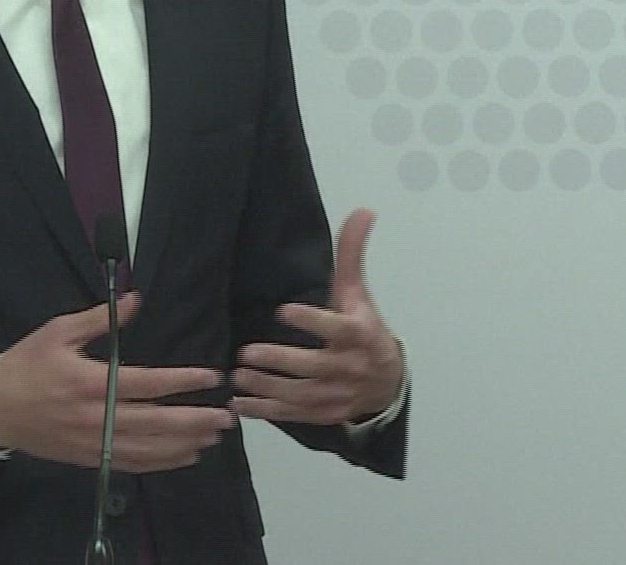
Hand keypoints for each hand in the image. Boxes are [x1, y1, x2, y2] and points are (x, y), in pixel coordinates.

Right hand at [0, 293, 233, 472]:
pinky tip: (184, 456)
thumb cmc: (26, 365)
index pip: (148, 383)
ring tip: (214, 436)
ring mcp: (93, 443)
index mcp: (91, 382)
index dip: (183, 381)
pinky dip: (161, 463)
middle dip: (196, 420)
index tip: (211, 378)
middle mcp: (97, 417)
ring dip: (185, 443)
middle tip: (228, 416)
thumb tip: (136, 299)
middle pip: (156, 422)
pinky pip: (131, 464)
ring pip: (148, 449)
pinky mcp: (88, 459)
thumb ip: (100, 319)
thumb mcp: (58, 332)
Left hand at [231, 208, 404, 424]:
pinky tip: (238, 404)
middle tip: (246, 352)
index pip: (335, 328)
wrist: (388, 383)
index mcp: (358, 334)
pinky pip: (293, 415)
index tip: (282, 311)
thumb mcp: (359, 293)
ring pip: (300, 394)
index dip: (311, 321)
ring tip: (237, 376)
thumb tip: (363, 210)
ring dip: (267, 387)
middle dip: (280, 361)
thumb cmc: (365, 329)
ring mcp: (336, 394)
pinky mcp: (323, 414)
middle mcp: (348, 367)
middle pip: (313, 366)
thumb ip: (352, 254)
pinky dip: (265, 412)